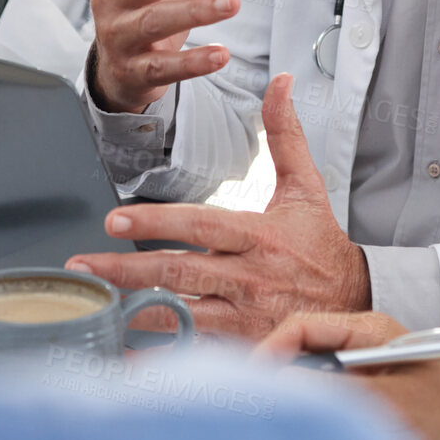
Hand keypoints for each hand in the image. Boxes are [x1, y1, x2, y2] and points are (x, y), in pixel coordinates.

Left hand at [65, 73, 369, 338]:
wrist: (357, 301)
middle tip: (83, 263)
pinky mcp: (246, 348)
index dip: (156, 223)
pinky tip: (123, 355)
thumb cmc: (321, 243)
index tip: (114, 221)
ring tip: (92, 305)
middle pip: (179, 272)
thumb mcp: (306, 187)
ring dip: (133, 311)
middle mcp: (249, 278)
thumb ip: (284, 135)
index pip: (200, 226)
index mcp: (259, 236)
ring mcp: (246, 317)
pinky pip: (195, 352)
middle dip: (127, 269)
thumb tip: (279, 82)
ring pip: (182, 315)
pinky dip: (159, 357)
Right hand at [257, 311, 439, 439]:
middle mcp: (362, 344)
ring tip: (278, 423)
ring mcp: (364, 370)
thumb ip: (335, 393)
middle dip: (276, 376)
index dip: (270, 352)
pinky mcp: (368, 395)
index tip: (251, 383)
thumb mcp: (389, 405)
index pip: (302, 327)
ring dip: (296, 398)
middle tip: (255, 407)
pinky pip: (327, 398)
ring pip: (311, 377)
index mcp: (368, 330)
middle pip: (300, 350)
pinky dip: (313, 413)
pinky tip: (308, 434)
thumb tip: (282, 388)